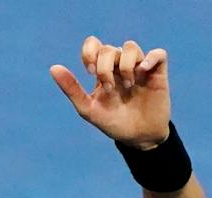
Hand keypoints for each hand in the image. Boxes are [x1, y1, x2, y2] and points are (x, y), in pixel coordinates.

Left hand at [49, 36, 170, 147]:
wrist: (138, 139)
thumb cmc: (113, 124)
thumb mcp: (89, 109)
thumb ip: (72, 89)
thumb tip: (53, 67)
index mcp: (103, 70)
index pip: (94, 45)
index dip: (90, 52)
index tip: (90, 71)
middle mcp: (120, 65)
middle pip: (109, 49)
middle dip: (105, 68)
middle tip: (109, 89)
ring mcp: (139, 68)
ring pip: (130, 47)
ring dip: (125, 64)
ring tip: (128, 85)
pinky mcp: (157, 73)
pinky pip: (158, 54)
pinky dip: (151, 58)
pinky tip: (142, 72)